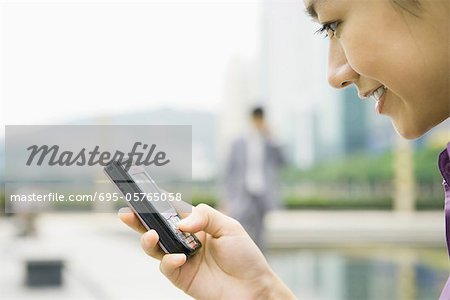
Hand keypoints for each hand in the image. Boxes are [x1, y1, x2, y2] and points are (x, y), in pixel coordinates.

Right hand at [118, 203, 295, 299]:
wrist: (253, 287)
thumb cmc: (244, 255)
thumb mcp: (229, 227)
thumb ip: (205, 217)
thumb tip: (181, 223)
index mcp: (196, 224)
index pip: (171, 209)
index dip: (156, 201)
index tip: (140, 191)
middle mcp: (185, 240)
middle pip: (156, 228)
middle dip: (139, 219)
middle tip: (126, 212)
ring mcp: (182, 259)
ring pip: (155, 248)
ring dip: (148, 240)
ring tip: (152, 235)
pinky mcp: (182, 277)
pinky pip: (167, 267)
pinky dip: (169, 261)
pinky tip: (179, 258)